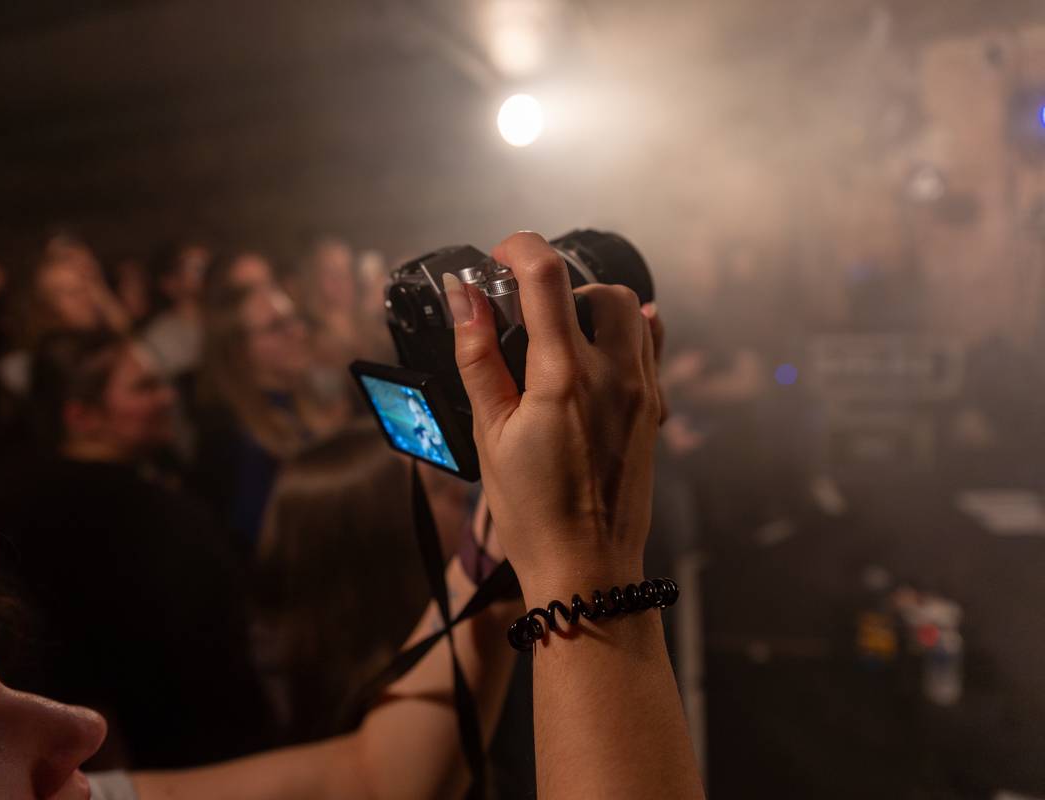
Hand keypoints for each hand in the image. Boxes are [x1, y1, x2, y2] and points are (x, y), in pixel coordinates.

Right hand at [445, 232, 663, 599]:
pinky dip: (629, 332)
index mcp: (564, 376)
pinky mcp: (654, 411)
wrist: (587, 568)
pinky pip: (652, 349)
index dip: (518, 249)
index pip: (547, 276)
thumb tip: (466, 298)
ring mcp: (642, 392)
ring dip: (594, 306)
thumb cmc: (532, 511)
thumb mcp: (490, 433)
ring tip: (558, 335)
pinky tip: (601, 348)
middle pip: (600, 288)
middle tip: (525, 309)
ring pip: (634, 313)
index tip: (496, 259)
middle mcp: (614, 374)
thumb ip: (478, 357)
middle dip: (559, 284)